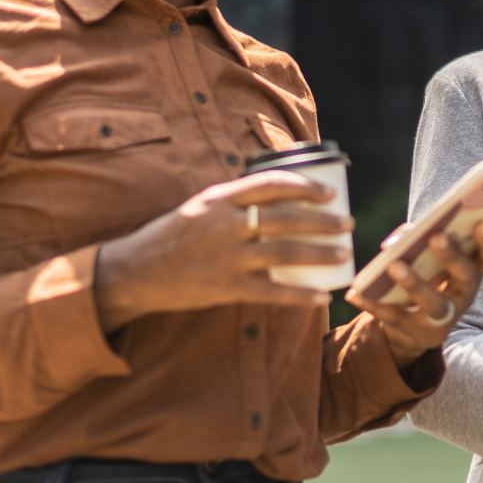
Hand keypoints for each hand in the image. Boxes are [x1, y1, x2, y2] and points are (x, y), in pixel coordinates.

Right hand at [95, 171, 352, 328]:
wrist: (135, 272)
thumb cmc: (172, 236)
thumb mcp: (200, 206)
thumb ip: (234, 201)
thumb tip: (278, 196)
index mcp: (219, 199)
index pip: (272, 185)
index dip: (306, 187)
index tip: (330, 192)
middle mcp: (225, 225)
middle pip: (286, 219)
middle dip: (323, 221)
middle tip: (347, 224)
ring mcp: (226, 258)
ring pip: (284, 253)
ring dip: (319, 254)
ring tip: (343, 253)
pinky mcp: (225, 288)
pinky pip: (271, 292)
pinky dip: (299, 295)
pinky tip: (321, 297)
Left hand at [344, 220, 482, 370]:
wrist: (414, 326)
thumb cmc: (424, 277)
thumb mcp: (428, 258)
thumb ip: (417, 239)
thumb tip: (402, 237)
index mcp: (471, 272)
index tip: (481, 222)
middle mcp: (464, 296)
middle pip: (465, 277)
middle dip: (452, 256)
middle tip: (436, 236)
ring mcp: (443, 318)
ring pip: (434, 302)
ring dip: (415, 283)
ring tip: (394, 265)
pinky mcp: (419, 333)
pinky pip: (395, 317)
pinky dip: (372, 304)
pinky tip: (354, 293)